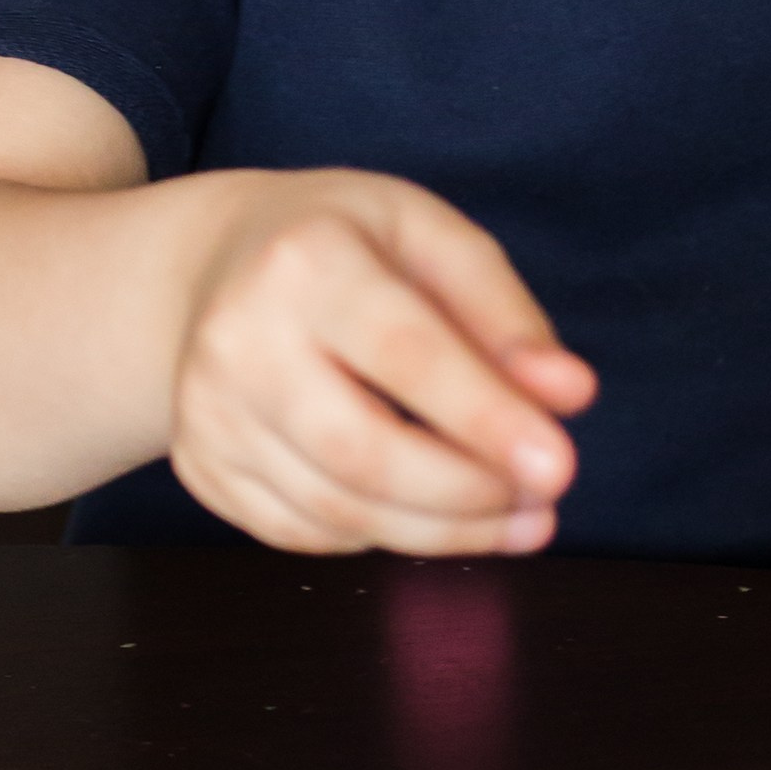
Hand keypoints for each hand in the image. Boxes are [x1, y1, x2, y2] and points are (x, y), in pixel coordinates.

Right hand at [167, 169, 595, 555]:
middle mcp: (238, 340)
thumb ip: (504, 314)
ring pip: (339, 510)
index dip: (487, 418)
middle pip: (366, 453)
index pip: (406, 355)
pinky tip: (428, 510)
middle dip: (470, 492)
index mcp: (305, 261)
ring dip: (443, 530)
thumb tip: (569, 395)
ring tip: (516, 517)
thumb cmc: (344, 244)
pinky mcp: (201, 468)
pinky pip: (306, 532)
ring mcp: (207, 413)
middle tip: (544, 500)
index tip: (560, 466)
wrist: (212, 264)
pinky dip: (381, 533)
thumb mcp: (430, 236)